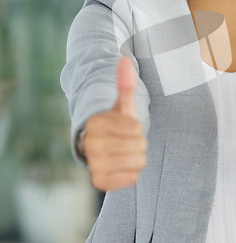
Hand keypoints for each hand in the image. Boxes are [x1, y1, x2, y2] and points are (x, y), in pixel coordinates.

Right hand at [82, 57, 147, 191]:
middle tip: (127, 140)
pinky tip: (122, 165)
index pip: (135, 127)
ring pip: (137, 162)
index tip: (126, 126)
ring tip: (125, 151)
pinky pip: (132, 178)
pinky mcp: (100, 182)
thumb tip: (125, 60)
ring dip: (137, 157)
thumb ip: (125, 84)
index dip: (136, 126)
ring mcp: (94, 165)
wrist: (101, 147)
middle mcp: (91, 145)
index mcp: (95, 123)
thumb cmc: (116, 123)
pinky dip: (132, 172)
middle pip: (138, 145)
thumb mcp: (122, 104)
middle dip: (139, 142)